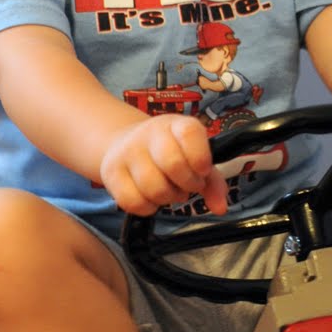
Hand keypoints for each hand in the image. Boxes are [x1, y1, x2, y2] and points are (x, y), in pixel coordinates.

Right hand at [100, 115, 228, 217]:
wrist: (126, 144)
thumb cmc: (169, 153)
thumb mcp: (194, 157)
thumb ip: (213, 181)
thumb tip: (220, 208)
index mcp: (176, 124)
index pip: (190, 133)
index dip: (201, 158)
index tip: (202, 170)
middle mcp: (150, 133)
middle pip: (173, 165)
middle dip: (188, 184)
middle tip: (187, 185)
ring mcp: (127, 151)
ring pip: (154, 189)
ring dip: (168, 198)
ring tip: (169, 190)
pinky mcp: (111, 172)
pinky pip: (134, 202)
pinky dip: (148, 207)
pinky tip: (151, 198)